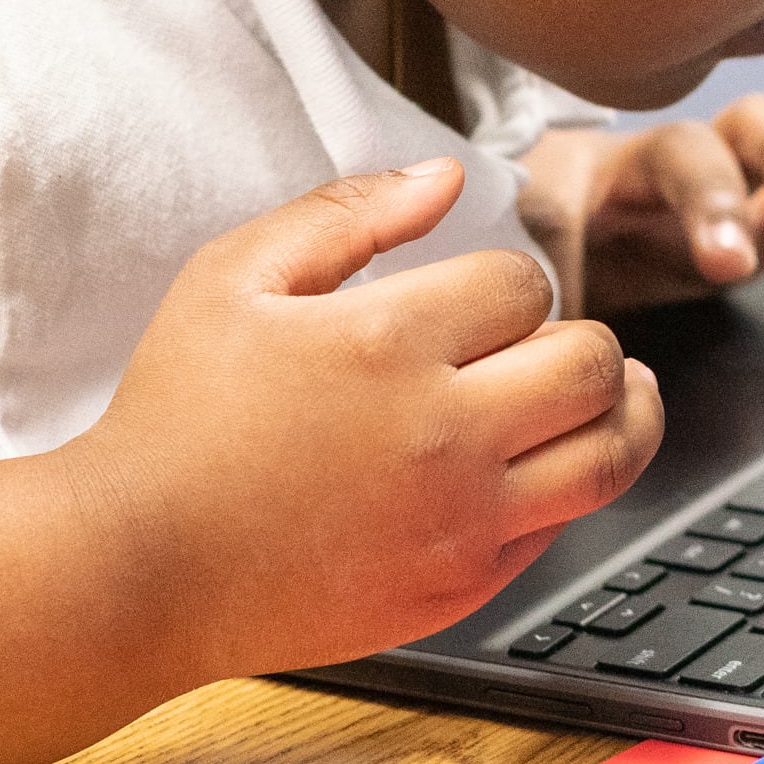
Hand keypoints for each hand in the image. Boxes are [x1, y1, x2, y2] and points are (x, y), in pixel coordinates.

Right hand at [81, 157, 658, 674]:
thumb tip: (446, 174)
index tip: (473, 301)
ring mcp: (460, 522)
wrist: (139, 567)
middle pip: (593, 363)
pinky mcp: (459, 588)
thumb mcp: (232, 278)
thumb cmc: (175, 416)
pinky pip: (561, 529)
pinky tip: (539, 469)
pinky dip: (567, 489)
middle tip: (548, 344)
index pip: (523, 285)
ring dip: (624, 414)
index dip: (505, 282)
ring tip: (617, 395)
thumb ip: (345, 212)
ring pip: (612, 455)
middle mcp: (443, 434)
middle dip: (579, 339)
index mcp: (389, 342)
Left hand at [521, 95, 763, 315]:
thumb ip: (537, 272)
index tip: (727, 260)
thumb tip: (535, 317)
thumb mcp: (528, 257)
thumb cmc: (537, 237)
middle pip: (749, 131)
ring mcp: (741, 177)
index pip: (673, 160)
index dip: (707, 202)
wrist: (546, 217)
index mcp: (622, 165)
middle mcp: (691, 154)